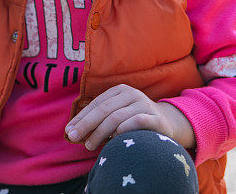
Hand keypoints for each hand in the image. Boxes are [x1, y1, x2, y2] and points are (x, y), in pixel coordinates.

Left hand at [65, 84, 194, 150]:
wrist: (167, 123)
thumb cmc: (134, 120)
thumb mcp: (117, 114)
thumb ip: (99, 119)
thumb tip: (73, 131)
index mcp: (120, 91)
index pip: (96, 104)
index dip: (81, 117)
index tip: (68, 131)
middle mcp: (132, 94)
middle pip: (104, 109)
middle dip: (86, 124)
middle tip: (73, 137)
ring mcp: (144, 104)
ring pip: (116, 117)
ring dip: (100, 132)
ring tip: (89, 145)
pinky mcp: (155, 118)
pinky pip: (137, 122)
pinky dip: (123, 129)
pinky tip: (114, 138)